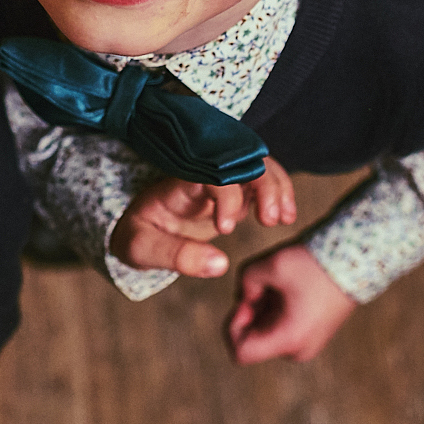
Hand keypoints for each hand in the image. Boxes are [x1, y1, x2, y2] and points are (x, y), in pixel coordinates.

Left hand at [110, 157, 296, 276]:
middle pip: (240, 160)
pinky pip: (262, 179)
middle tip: (270, 220)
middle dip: (262, 184)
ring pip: (256, 165)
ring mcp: (220, 179)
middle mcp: (203, 174)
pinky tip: (285, 216)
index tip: (225, 229)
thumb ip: (178, 256)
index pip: (209, 173)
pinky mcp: (233, 190)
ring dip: (276, 186)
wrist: (137, 227)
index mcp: (178, 183)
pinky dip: (279, 192)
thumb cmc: (137, 235)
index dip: (225, 196)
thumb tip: (220, 264)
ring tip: (283, 219)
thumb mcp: (143, 249)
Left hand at [226, 241, 356, 363]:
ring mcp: (307, 346)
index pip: (241, 353)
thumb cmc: (313, 263)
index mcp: (289, 339)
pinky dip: (275, 311)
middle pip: (254, 341)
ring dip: (262, 310)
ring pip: (267, 334)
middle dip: (249, 313)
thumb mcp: (271, 265)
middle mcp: (298, 351)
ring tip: (278, 284)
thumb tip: (245, 298)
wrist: (356, 261)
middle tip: (263, 286)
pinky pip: (282, 330)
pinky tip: (286, 289)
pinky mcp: (312, 337)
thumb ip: (245, 282)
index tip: (245, 301)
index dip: (233, 326)